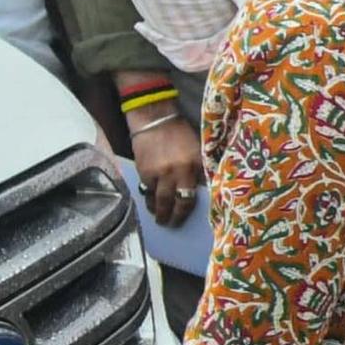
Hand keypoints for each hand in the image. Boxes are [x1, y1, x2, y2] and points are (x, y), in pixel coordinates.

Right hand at [131, 109, 203, 226]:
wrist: (154, 119)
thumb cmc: (180, 134)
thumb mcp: (197, 150)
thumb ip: (199, 169)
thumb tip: (201, 189)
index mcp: (191, 166)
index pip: (189, 197)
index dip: (185, 212)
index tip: (183, 220)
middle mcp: (174, 172)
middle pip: (171, 202)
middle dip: (170, 216)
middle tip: (169, 224)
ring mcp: (156, 172)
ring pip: (156, 199)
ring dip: (157, 210)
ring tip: (158, 217)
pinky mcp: (142, 170)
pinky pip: (146, 189)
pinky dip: (148, 197)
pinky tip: (150, 201)